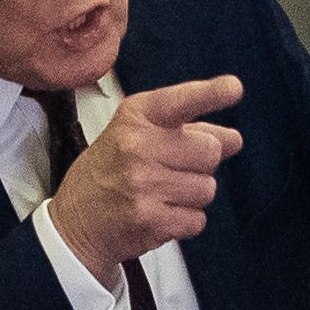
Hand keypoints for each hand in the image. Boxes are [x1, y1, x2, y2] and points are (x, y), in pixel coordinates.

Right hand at [50, 73, 244, 280]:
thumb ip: (187, 131)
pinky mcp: (150, 220)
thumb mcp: (138, 135)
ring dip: (192, 195)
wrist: (76, 221)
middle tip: (170, 170)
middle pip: (210, 152)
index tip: (233, 88)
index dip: (211, 94)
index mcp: (136, 118)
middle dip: (200, 163)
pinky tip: (159, 214)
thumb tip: (234, 139)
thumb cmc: (111, 171)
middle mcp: (138, 146)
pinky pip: (198, 220)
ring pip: (207, 189)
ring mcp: (143, 184)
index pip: (181, 101)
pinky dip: (185, 221)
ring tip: (161, 194)